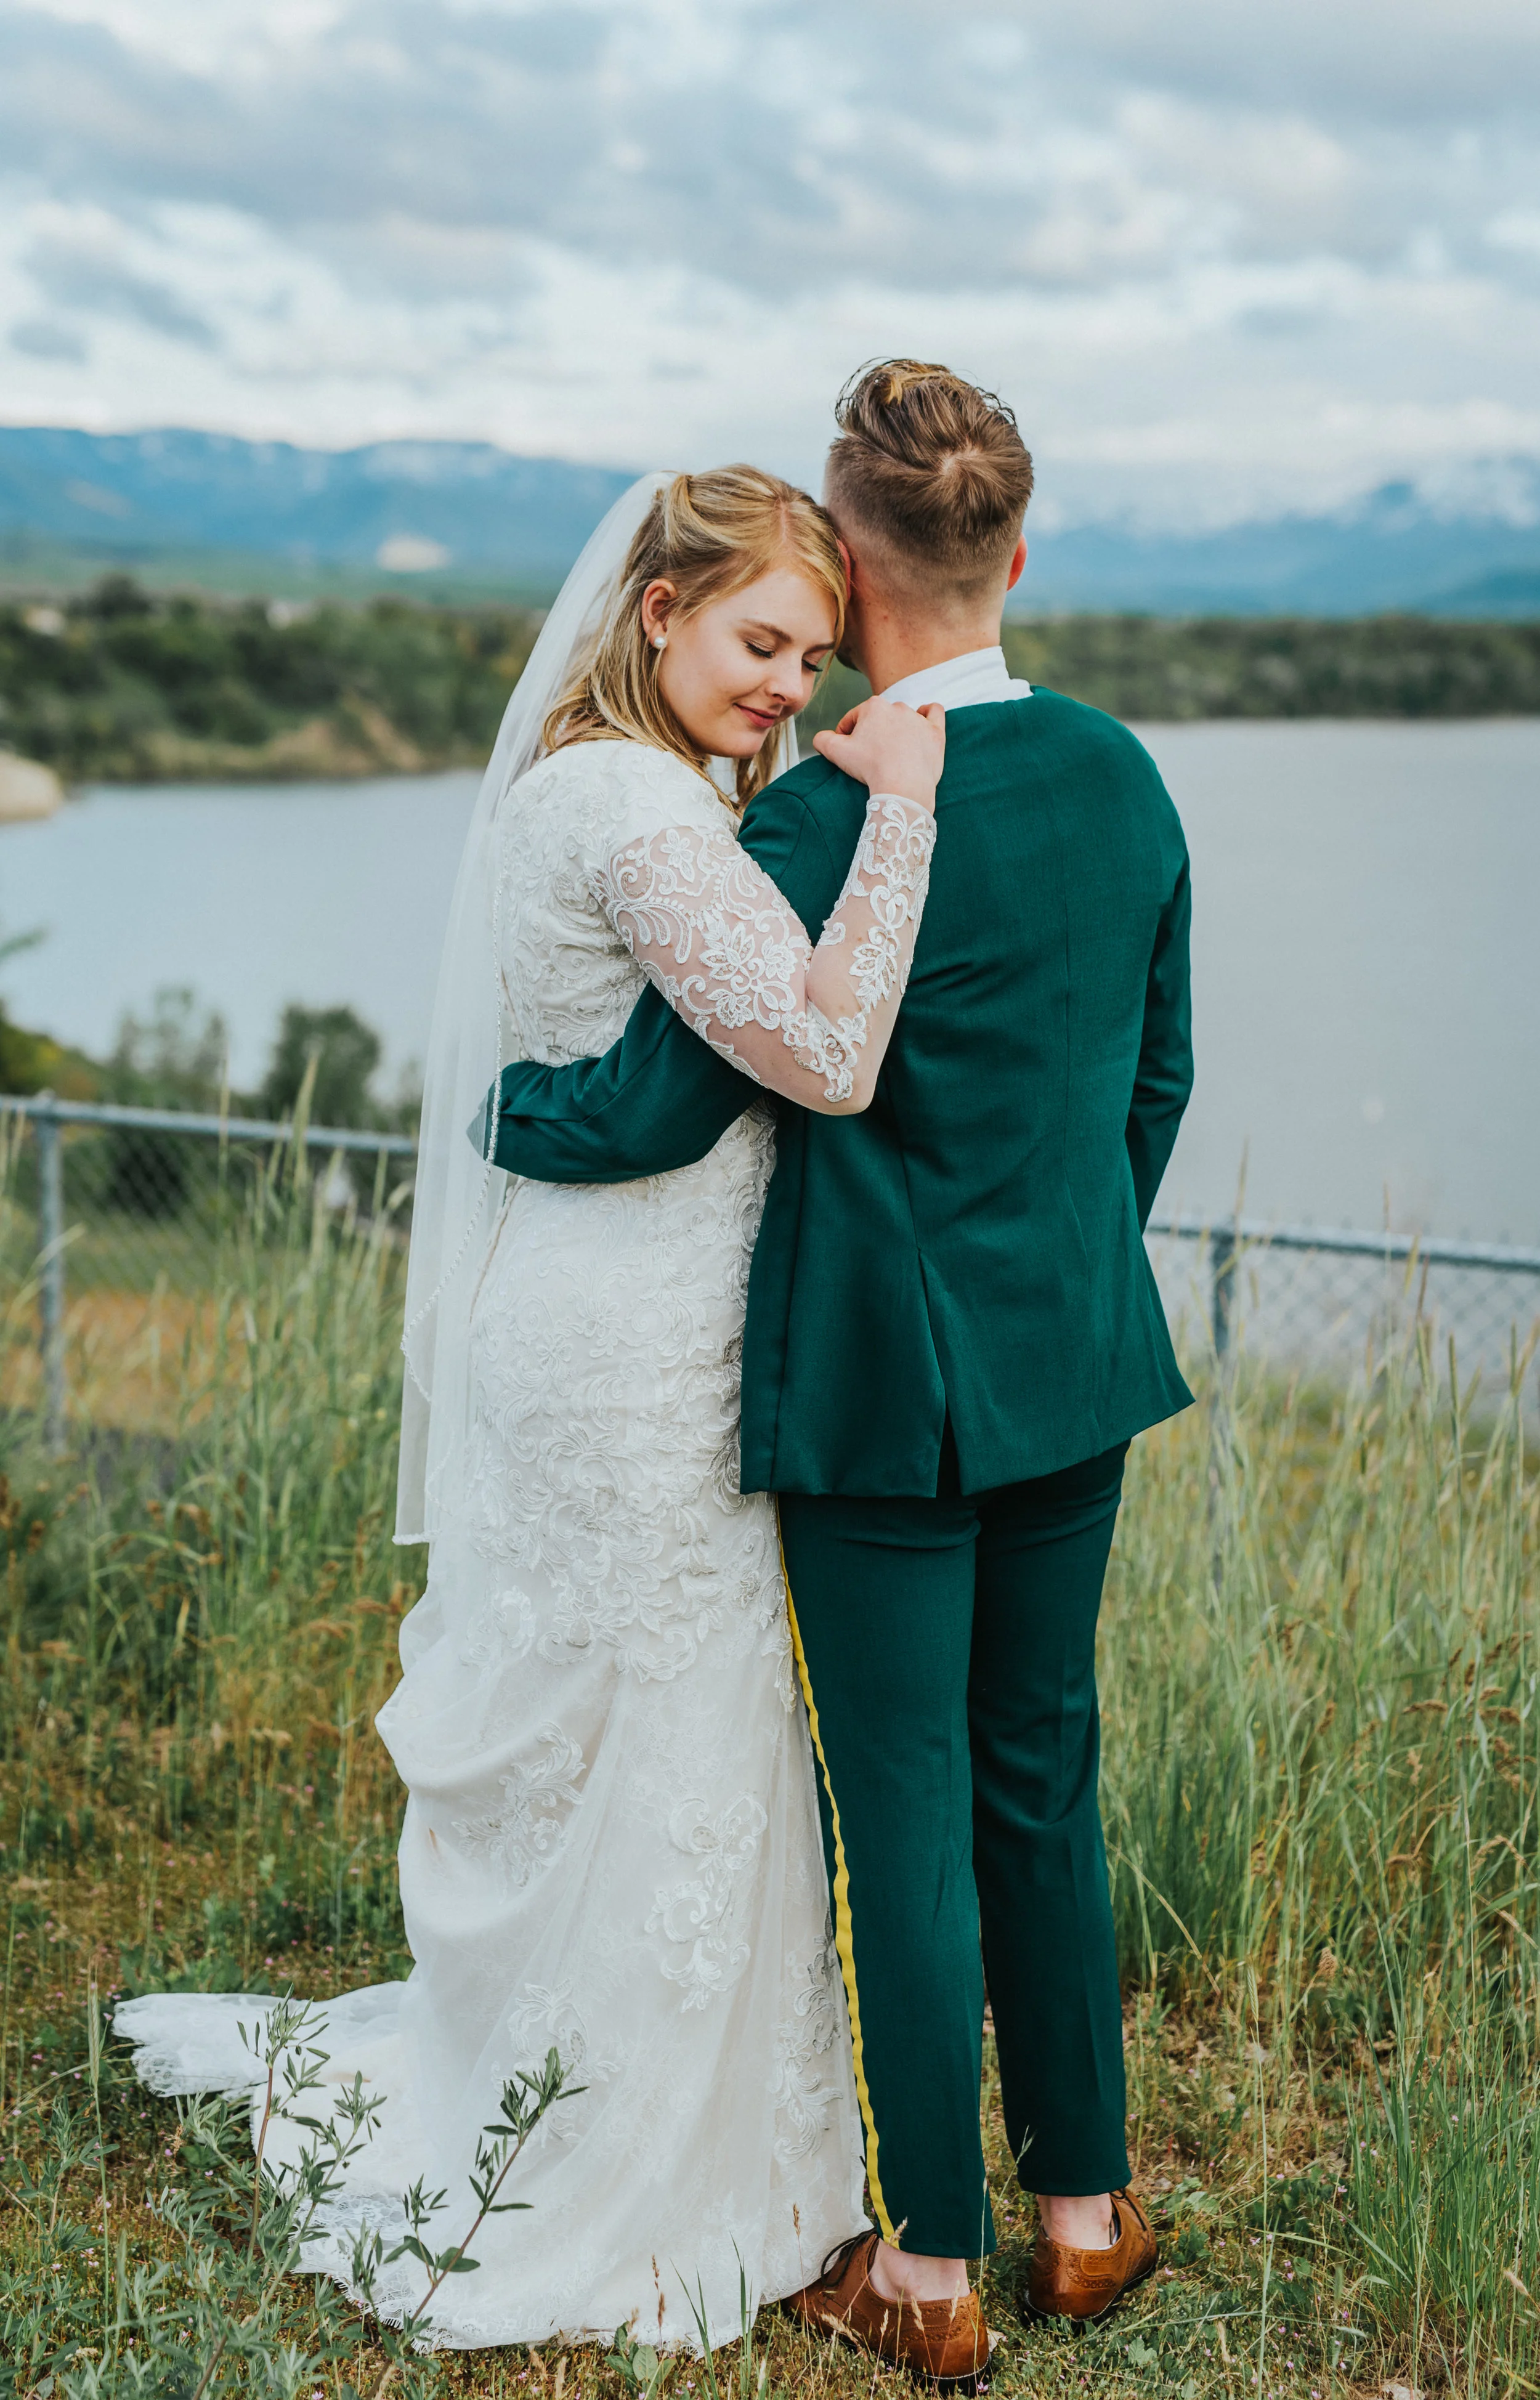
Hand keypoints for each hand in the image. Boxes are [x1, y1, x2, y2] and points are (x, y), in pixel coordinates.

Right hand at [812, 696, 944, 810]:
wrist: (902, 787)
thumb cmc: (870, 768)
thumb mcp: (836, 752)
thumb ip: (822, 739)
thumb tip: (821, 737)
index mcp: (873, 706)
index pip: (853, 718)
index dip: (846, 735)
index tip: (847, 751)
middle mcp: (897, 706)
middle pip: (878, 719)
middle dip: (872, 733)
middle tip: (869, 756)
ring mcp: (919, 718)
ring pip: (903, 717)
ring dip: (896, 729)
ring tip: (892, 751)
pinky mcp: (936, 732)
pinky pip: (934, 712)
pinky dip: (928, 715)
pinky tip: (922, 722)